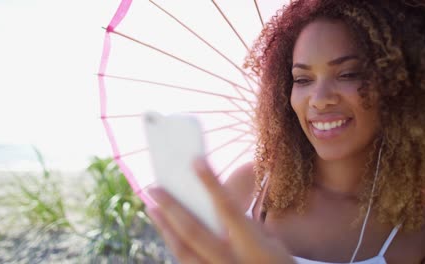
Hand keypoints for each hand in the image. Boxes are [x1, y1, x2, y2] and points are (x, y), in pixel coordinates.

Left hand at [147, 158, 293, 263]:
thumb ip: (246, 228)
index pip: (228, 208)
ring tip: (152, 208)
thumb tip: (217, 210)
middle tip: (154, 188)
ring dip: (165, 228)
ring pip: (184, 252)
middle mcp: (233, 262)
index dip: (211, 183)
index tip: (196, 160)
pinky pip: (187, 263)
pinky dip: (175, 246)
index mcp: (253, 247)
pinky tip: (168, 232)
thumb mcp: (272, 244)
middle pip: (194, 232)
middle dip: (171, 208)